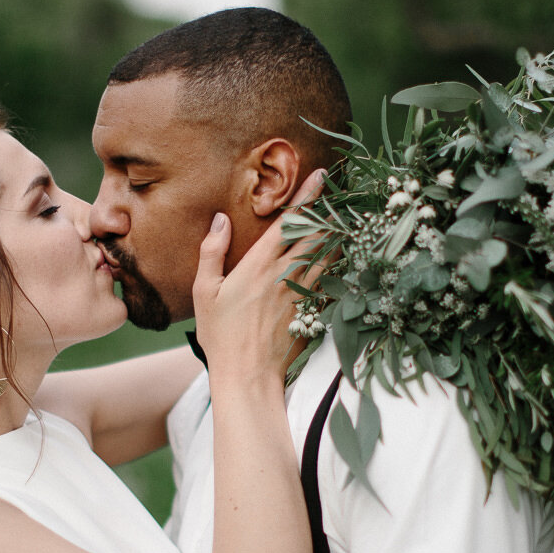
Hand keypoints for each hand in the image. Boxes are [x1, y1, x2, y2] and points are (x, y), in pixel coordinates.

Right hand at [193, 170, 325, 383]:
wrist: (248, 376)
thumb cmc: (221, 336)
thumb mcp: (204, 292)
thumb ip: (212, 252)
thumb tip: (220, 219)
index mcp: (259, 264)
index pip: (288, 221)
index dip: (307, 196)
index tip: (322, 176)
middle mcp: (286, 274)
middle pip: (316, 233)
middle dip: (330, 208)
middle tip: (344, 189)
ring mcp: (303, 293)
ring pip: (329, 254)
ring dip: (339, 232)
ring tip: (349, 214)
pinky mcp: (313, 311)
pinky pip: (331, 279)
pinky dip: (340, 262)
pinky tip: (346, 254)